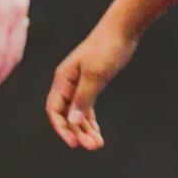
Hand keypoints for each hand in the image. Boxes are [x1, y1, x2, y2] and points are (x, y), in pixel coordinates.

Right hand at [46, 16, 139, 149]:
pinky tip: (98, 134)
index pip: (54, 110)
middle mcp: (67, 84)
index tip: (73, 143)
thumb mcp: (95, 75)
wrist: (122, 30)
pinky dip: (91, 122)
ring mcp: (79, 85)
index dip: (62, 128)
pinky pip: (87, 108)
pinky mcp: (92, 84)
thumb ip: (83, 99)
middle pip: (67, 115)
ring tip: (97, 145)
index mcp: (63, 80)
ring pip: (78, 114)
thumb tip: (72, 121)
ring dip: (86, 130)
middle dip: (78, 132)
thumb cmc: (106, 49)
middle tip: (94, 147)